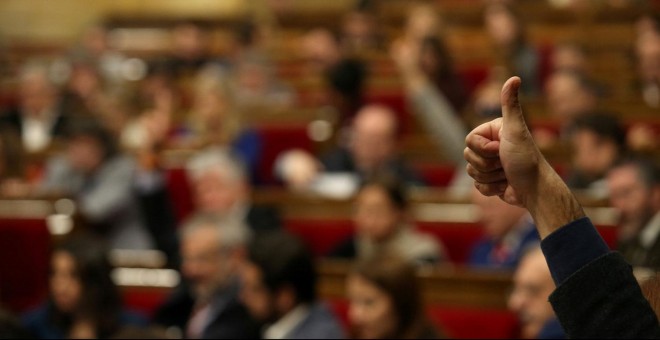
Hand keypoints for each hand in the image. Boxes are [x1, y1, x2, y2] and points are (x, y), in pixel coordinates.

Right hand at [464, 76, 583, 237]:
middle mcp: (491, 146)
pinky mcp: (490, 181)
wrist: (535, 190)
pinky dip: (491, 189)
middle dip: (486, 165)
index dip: (483, 149)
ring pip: (470, 172)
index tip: (500, 149)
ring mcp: (490, 164)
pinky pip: (477, 186)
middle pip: (467, 156)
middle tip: (505, 163)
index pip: (469, 140)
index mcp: (494, 132)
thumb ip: (510, 105)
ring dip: (490, 177)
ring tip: (508, 174)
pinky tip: (505, 186)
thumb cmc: (526, 160)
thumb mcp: (515, 130)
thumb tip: (514, 78)